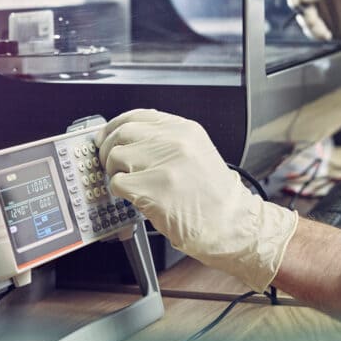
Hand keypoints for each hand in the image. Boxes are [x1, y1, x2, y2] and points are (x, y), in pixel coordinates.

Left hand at [97, 109, 297, 291]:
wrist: (232, 225)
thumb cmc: (214, 197)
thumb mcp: (197, 153)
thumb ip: (166, 140)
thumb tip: (129, 138)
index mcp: (185, 130)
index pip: (138, 115)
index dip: (116, 125)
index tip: (107, 135)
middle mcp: (175, 142)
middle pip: (122, 132)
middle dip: (108, 148)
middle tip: (108, 163)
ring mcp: (164, 165)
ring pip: (116, 156)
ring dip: (114, 171)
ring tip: (127, 182)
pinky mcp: (154, 190)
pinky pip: (118, 183)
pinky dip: (118, 191)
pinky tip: (133, 197)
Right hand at [286, 0, 340, 54]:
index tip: (296, 3)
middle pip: (298, 1)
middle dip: (306, 15)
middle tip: (315, 23)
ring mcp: (321, 10)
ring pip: (301, 18)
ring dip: (311, 27)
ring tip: (326, 33)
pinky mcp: (322, 25)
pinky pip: (308, 30)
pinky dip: (315, 34)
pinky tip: (328, 36)